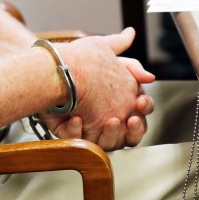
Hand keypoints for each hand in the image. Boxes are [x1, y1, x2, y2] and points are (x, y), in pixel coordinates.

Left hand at [41, 28, 155, 150]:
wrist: (52, 67)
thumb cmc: (81, 61)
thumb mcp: (106, 55)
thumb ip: (130, 63)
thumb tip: (146, 65)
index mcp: (122, 103)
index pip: (141, 112)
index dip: (144, 108)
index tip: (141, 101)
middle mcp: (109, 119)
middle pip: (130, 135)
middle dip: (134, 129)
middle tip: (130, 119)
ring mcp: (91, 130)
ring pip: (108, 144)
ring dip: (111, 134)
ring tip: (109, 121)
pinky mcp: (71, 135)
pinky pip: (77, 142)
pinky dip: (78, 132)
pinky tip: (77, 119)